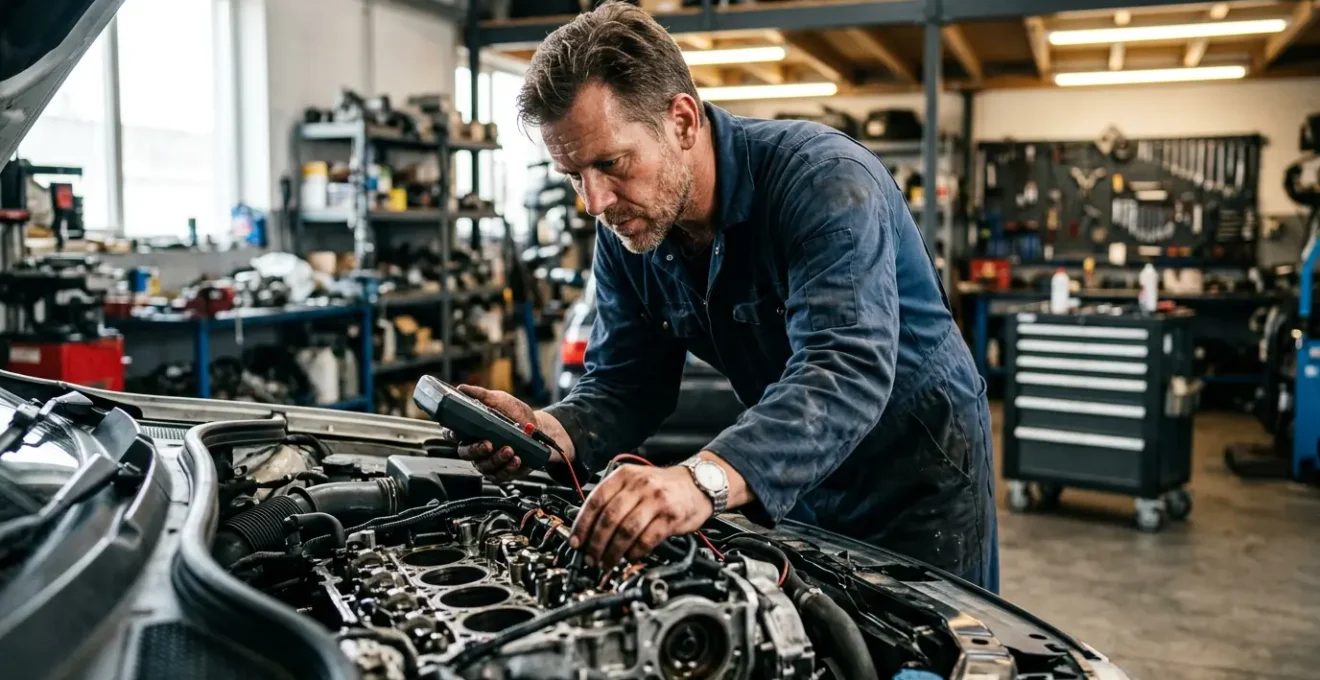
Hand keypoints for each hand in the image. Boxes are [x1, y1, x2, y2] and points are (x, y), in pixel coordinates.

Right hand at [454, 385, 535, 482]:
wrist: (539, 429)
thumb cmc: (516, 415)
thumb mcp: (499, 400)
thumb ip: (480, 395)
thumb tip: (461, 388)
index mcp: (471, 430)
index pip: (453, 434)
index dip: (451, 434)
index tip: (457, 433)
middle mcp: (476, 447)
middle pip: (466, 453)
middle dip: (476, 450)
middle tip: (488, 444)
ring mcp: (488, 461)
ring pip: (484, 466)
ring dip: (496, 459)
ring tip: (510, 449)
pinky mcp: (502, 472)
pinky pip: (500, 475)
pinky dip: (508, 469)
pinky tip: (517, 460)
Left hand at [569, 463, 712, 567]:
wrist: (699, 483)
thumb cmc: (664, 487)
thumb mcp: (635, 482)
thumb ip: (613, 499)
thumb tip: (588, 529)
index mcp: (625, 475)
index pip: (596, 500)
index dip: (582, 525)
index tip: (576, 543)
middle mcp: (640, 485)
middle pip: (609, 518)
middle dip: (596, 543)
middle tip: (590, 559)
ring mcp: (656, 500)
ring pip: (626, 530)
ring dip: (613, 552)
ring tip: (607, 563)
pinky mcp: (671, 517)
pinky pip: (647, 539)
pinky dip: (635, 552)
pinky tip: (629, 557)